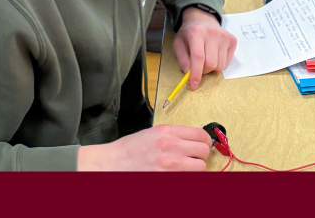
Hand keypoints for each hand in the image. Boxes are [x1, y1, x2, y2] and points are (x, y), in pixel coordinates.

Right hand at [76, 125, 211, 170]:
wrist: (109, 166)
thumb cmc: (127, 151)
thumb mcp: (151, 134)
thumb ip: (173, 136)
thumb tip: (193, 141)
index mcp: (167, 133)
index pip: (200, 135)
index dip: (205, 141)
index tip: (203, 146)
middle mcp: (170, 148)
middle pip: (204, 152)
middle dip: (200, 157)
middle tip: (193, 160)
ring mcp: (169, 167)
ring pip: (200, 168)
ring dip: (195, 170)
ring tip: (184, 170)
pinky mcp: (167, 181)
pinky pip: (188, 180)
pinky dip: (186, 180)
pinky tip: (177, 177)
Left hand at [173, 7, 236, 89]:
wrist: (203, 19)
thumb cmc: (189, 34)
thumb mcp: (178, 44)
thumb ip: (182, 59)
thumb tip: (188, 74)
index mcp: (196, 33)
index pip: (198, 57)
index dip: (196, 74)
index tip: (194, 86)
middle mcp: (212, 33)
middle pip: (210, 64)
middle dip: (203, 71)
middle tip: (198, 67)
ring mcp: (225, 36)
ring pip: (220, 66)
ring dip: (211, 68)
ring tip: (206, 59)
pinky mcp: (232, 40)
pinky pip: (227, 63)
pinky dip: (219, 64)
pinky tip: (214, 55)